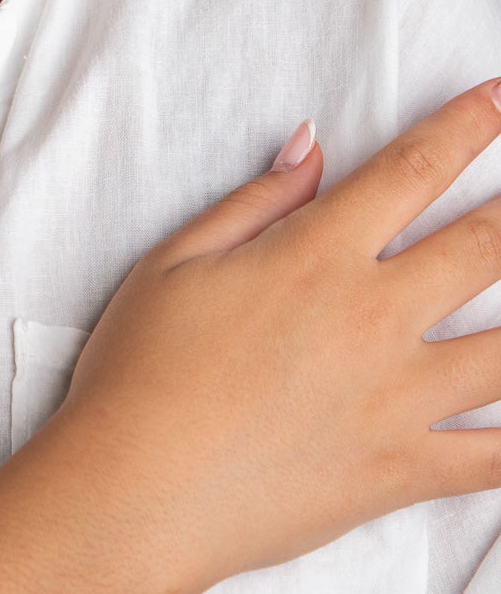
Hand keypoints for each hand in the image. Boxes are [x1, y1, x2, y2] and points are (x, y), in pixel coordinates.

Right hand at [48, 79, 500, 591]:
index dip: (469, 126)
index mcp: (316, 257)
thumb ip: (256, 202)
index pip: (413, 170)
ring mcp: (397, 399)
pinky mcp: (401, 472)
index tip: (500, 100)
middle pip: (488, 247)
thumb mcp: (173, 264)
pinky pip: (495, 459)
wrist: (129, 493)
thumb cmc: (137, 374)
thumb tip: (312, 149)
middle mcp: (372, 318)